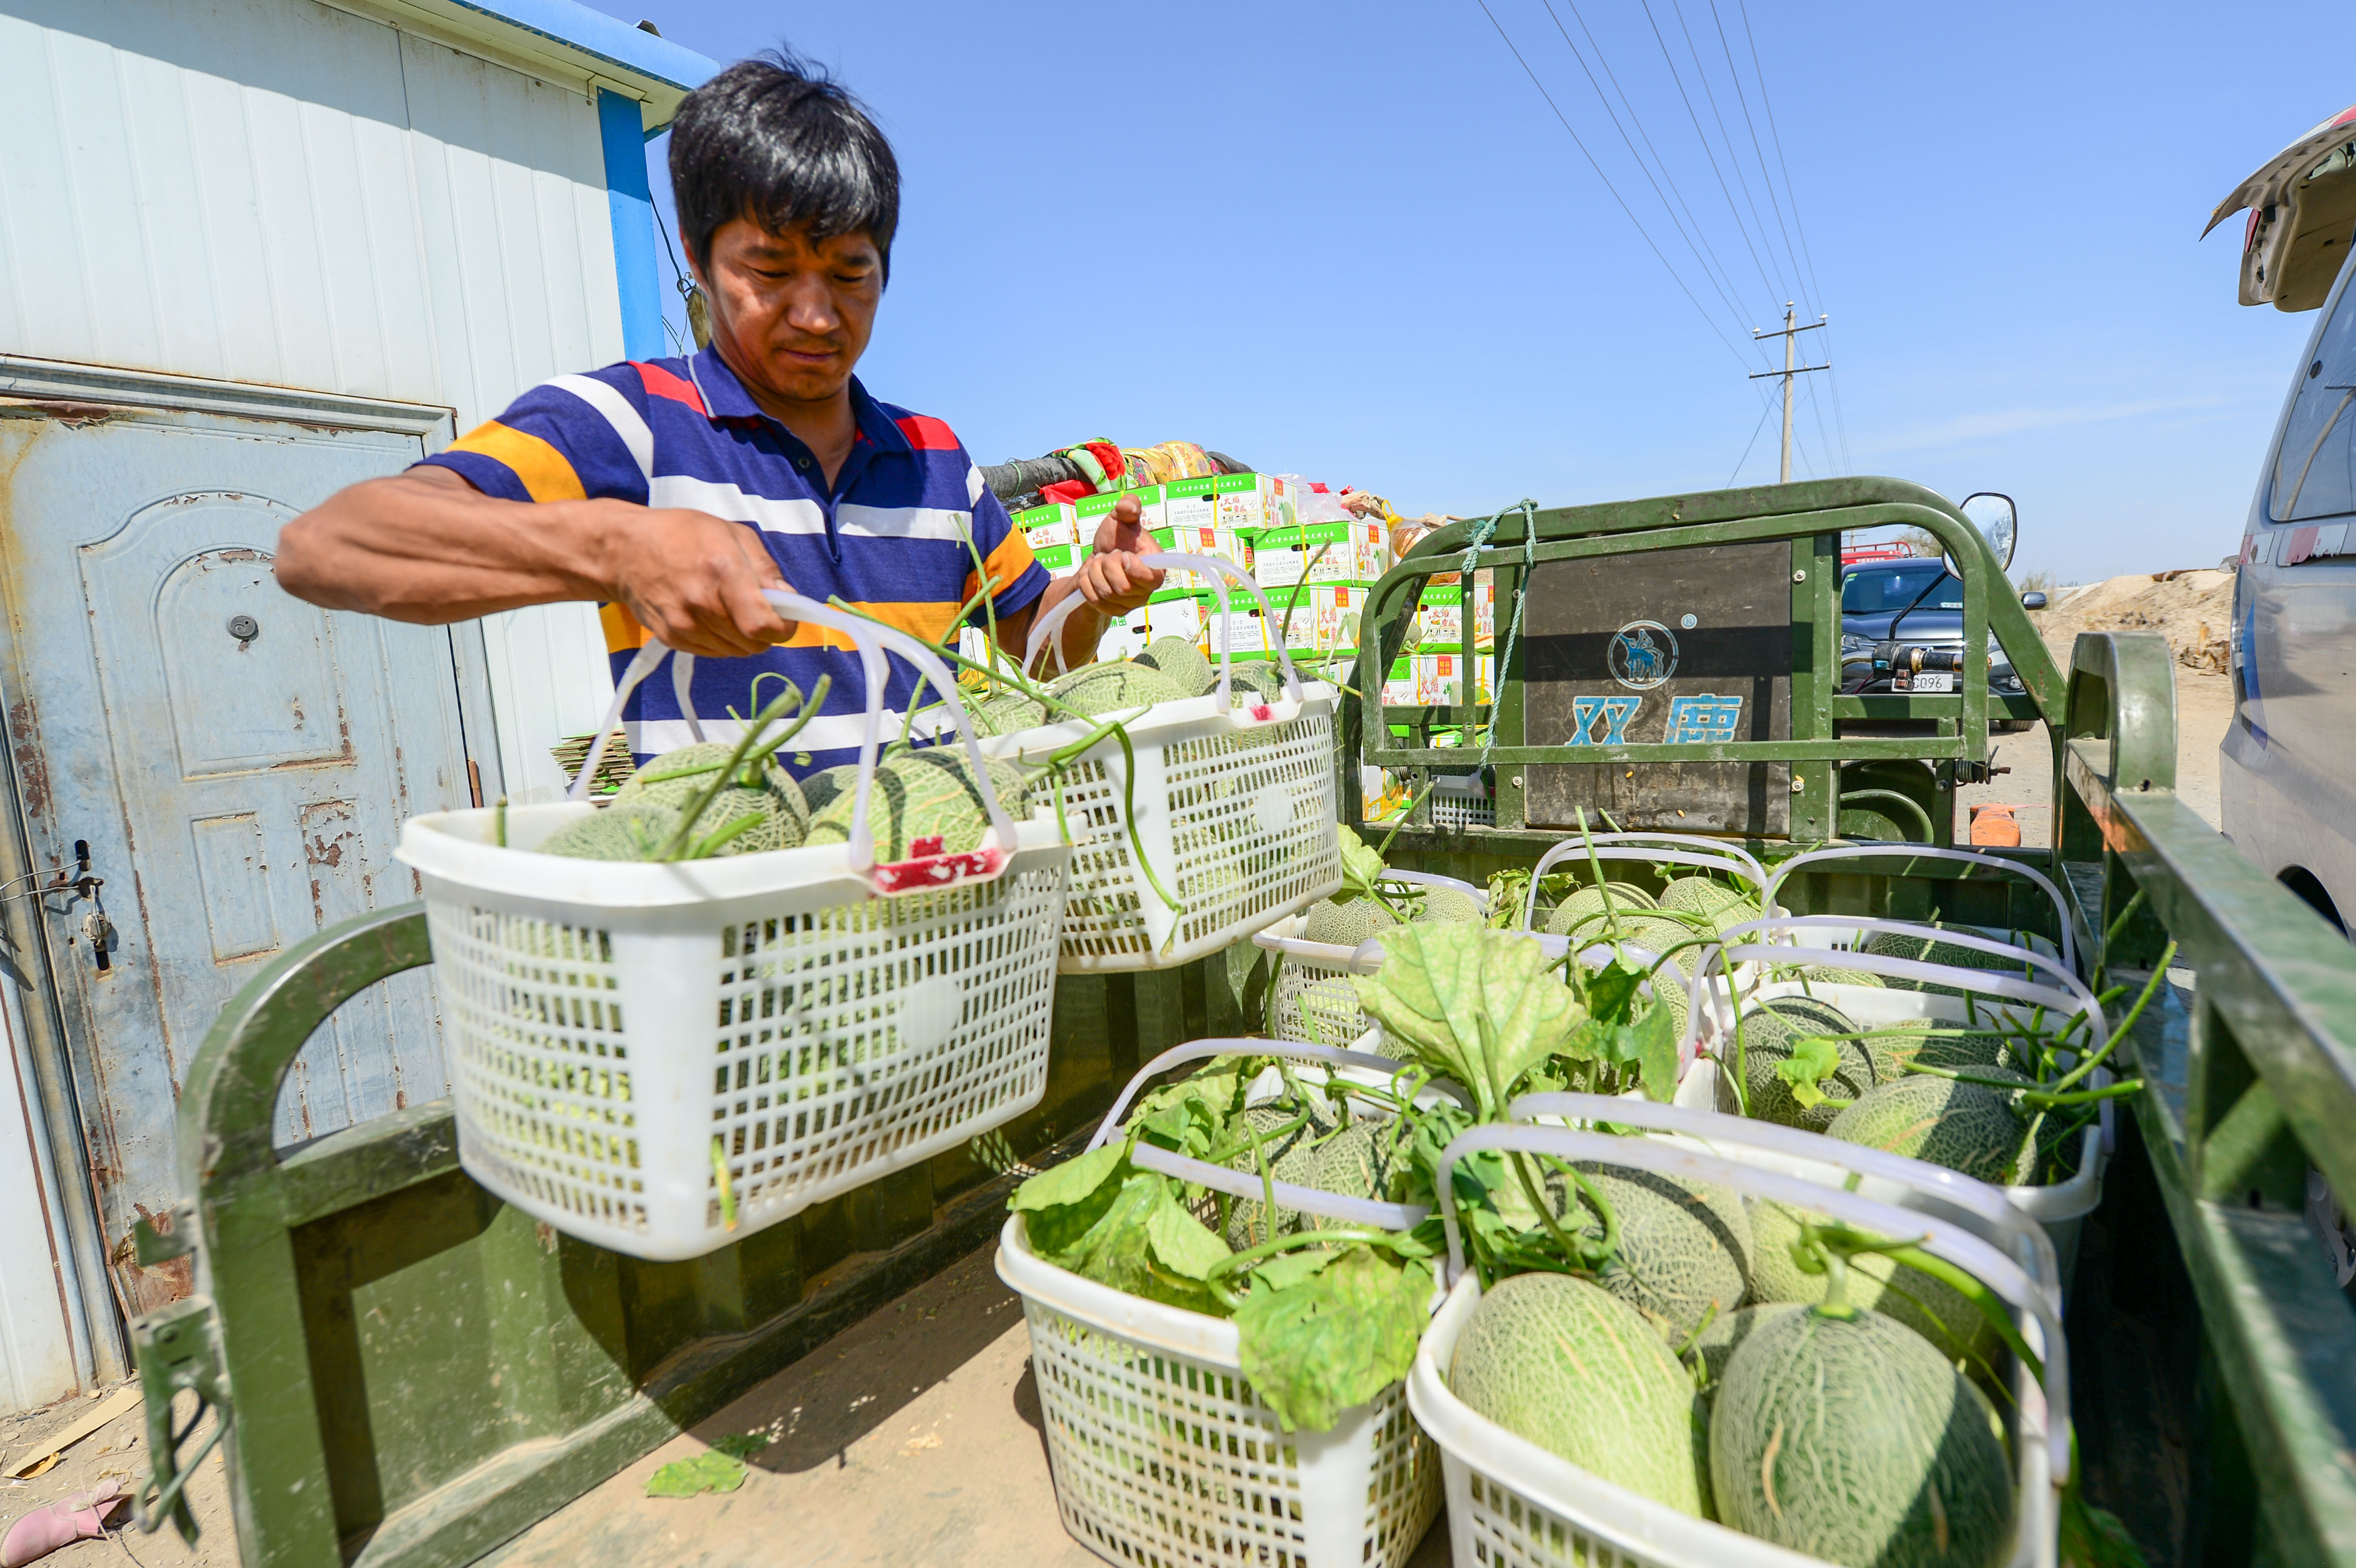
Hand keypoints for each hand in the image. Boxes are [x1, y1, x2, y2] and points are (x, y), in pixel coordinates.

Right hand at [595, 506, 796, 657]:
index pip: (764, 626)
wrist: (623, 551)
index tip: (786, 618)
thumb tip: (788, 600)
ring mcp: (685, 625)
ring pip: (735, 651)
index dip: (784, 628)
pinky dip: (721, 639)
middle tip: (757, 608)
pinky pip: (714, 652)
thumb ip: (765, 569)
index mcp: (723, 572)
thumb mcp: (732, 534)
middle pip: (754, 644)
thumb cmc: (681, 534)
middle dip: (765, 630)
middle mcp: (703, 604)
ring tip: (729, 607)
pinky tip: (710, 614)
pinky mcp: (673, 639)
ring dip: (742, 636)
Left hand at [1074, 493, 1163, 616]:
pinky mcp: (1113, 611)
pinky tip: (1091, 575)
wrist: (1099, 557)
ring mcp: (1129, 604)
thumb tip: (1129, 506)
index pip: (1152, 579)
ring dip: (1094, 572)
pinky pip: (1094, 600)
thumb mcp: (1121, 518)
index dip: (1134, 568)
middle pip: (1122, 587)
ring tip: (1099, 563)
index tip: (1122, 553)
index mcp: (1156, 569)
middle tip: (1107, 554)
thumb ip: (1128, 507)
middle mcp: (1146, 591)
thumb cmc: (1115, 538)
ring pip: (1105, 593)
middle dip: (1106, 565)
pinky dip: (1086, 583)